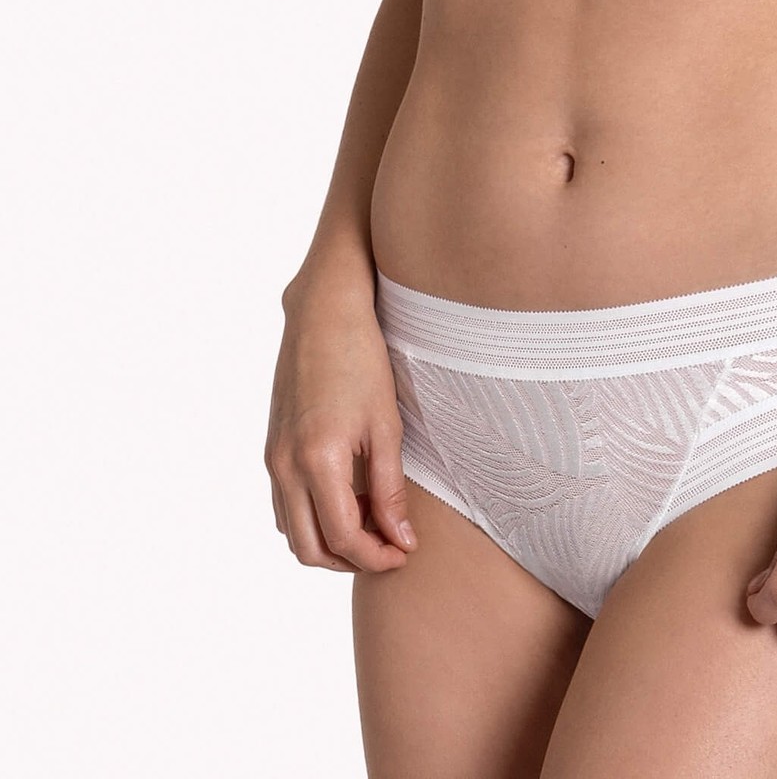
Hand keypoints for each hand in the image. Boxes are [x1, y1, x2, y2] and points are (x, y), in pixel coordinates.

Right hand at [264, 279, 416, 574]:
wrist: (323, 314)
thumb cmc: (362, 361)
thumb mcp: (386, 425)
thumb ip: (390, 488)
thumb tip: (401, 540)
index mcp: (317, 460)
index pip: (343, 539)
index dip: (376, 557)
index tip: (405, 553)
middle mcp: (285, 466)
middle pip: (309, 549)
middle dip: (350, 560)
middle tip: (388, 547)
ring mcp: (273, 459)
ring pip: (291, 531)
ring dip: (328, 542)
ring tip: (371, 523)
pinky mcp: (271, 448)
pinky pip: (284, 505)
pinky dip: (311, 518)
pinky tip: (346, 499)